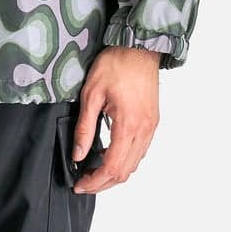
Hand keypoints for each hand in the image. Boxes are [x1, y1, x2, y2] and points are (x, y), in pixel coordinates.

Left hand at [71, 47, 160, 193]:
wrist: (139, 47)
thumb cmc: (116, 64)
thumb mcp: (91, 94)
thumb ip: (84, 127)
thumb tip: (78, 154)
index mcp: (128, 125)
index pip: (112, 167)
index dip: (95, 181)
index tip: (79, 184)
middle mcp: (144, 130)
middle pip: (125, 171)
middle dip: (103, 183)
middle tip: (84, 183)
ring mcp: (151, 127)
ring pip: (135, 164)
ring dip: (115, 173)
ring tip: (93, 172)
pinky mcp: (152, 121)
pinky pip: (140, 151)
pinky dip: (125, 160)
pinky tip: (109, 155)